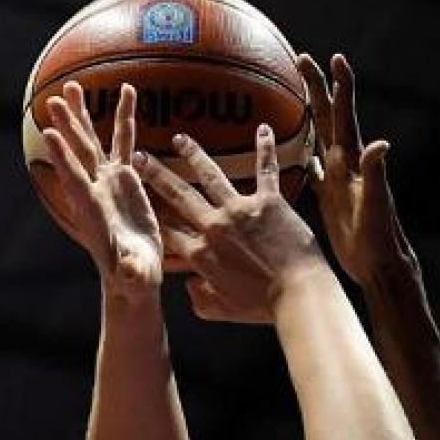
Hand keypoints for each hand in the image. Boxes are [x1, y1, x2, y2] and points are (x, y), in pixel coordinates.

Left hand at [41, 81, 162, 298]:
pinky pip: (124, 141)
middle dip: (67, 127)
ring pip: (93, 141)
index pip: (75, 179)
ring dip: (83, 115)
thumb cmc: (132, 279)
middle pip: (78, 153)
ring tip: (72, 86)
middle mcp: (95, 190)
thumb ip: (131, 272)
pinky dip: (125, 117)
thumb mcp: (134, 277)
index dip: (63, 157)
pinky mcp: (125, 178)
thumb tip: (130, 273)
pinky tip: (127, 91)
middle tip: (53, 99)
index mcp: (93, 211)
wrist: (133, 275)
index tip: (49, 133)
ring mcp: (108, 181)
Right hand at [133, 125, 325, 322]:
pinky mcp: (269, 202)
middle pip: (178, 195)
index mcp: (200, 254)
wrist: (299, 295)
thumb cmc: (262, 307)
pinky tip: (261, 129)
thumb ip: (199, 299)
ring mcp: (240, 210)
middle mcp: (214, 226)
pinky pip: (266, 170)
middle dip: (155, 174)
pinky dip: (264, 149)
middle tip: (139, 157)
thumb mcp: (221, 310)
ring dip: (193, 154)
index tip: (139, 200)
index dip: (152, 214)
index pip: (168, 230)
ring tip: (180, 139)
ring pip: (211, 175)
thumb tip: (190, 285)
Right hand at [297, 53, 416, 285]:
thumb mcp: (376, 206)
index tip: (334, 58)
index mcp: (352, 163)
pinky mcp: (329, 196)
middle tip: (302, 58)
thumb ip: (377, 174)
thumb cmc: (378, 239)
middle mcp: (345, 165)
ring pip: (318, 137)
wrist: (378, 264)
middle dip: (316, 87)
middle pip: (327, 117)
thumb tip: (381, 142)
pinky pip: (310, 168)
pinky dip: (299, 154)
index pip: (344, 117)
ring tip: (292, 93)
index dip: (341, 87)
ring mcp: (336, 179)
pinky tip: (288, 150)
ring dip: (307, 114)